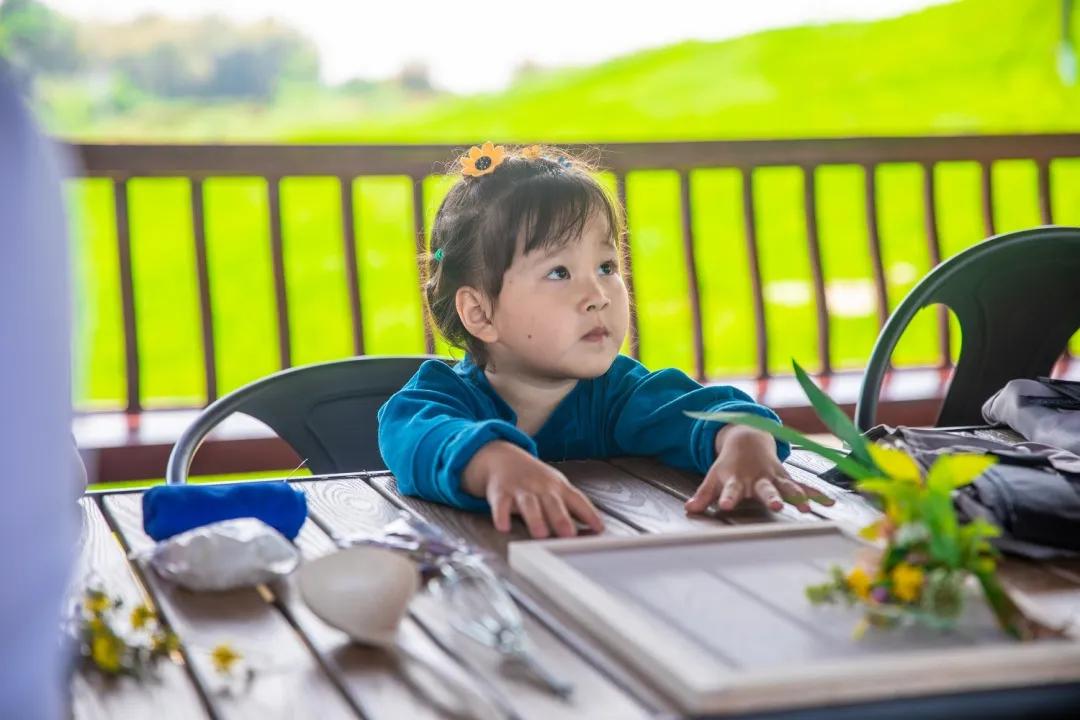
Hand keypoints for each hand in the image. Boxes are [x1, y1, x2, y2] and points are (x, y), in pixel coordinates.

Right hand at [462, 441, 605, 538]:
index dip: (589, 514)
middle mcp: (541, 487)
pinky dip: (501, 516)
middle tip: (569, 535)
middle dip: (561, 519)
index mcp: (558, 487)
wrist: (503, 458)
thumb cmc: (535, 479)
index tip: (599, 529)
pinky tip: (504, 527)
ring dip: (535, 519)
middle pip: (553, 502)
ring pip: (529, 504)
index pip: (577, 500)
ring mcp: (521, 489)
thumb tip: (595, 530)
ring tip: (540, 534)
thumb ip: (572, 508)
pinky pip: (501, 505)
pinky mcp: (501, 493)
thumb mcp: (555, 488)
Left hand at [684, 425, 833, 514]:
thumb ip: (704, 495)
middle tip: (776, 505)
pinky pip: (803, 486)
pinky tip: (829, 502)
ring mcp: (774, 476)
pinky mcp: (786, 477)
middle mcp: (757, 478)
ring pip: (787, 486)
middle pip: (764, 488)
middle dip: (771, 496)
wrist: (747, 439)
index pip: (729, 490)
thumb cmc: (729, 465)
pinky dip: (816, 494)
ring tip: (805, 507)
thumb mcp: (713, 478)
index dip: (727, 497)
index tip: (726, 506)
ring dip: (797, 496)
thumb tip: (689, 510)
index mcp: (736, 479)